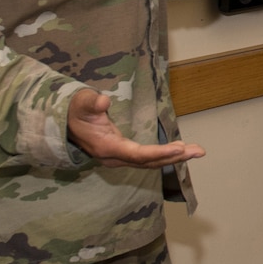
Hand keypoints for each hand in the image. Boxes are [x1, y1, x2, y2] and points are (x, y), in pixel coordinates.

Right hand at [67, 88, 204, 168]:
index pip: (137, 154)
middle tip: (199, 151)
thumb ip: (91, 102)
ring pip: (150, 162)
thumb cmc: (74, 111)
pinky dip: (165, 156)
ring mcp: (119, 158)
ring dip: (174, 158)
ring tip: (196, 151)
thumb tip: (103, 101)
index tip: (179, 148)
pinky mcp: (123, 155)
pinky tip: (180, 151)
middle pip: (149, 161)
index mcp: (106, 147)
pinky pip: (147, 159)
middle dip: (175, 157)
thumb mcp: (80, 103)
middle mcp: (115, 158)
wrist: (63, 124)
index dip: (159, 153)